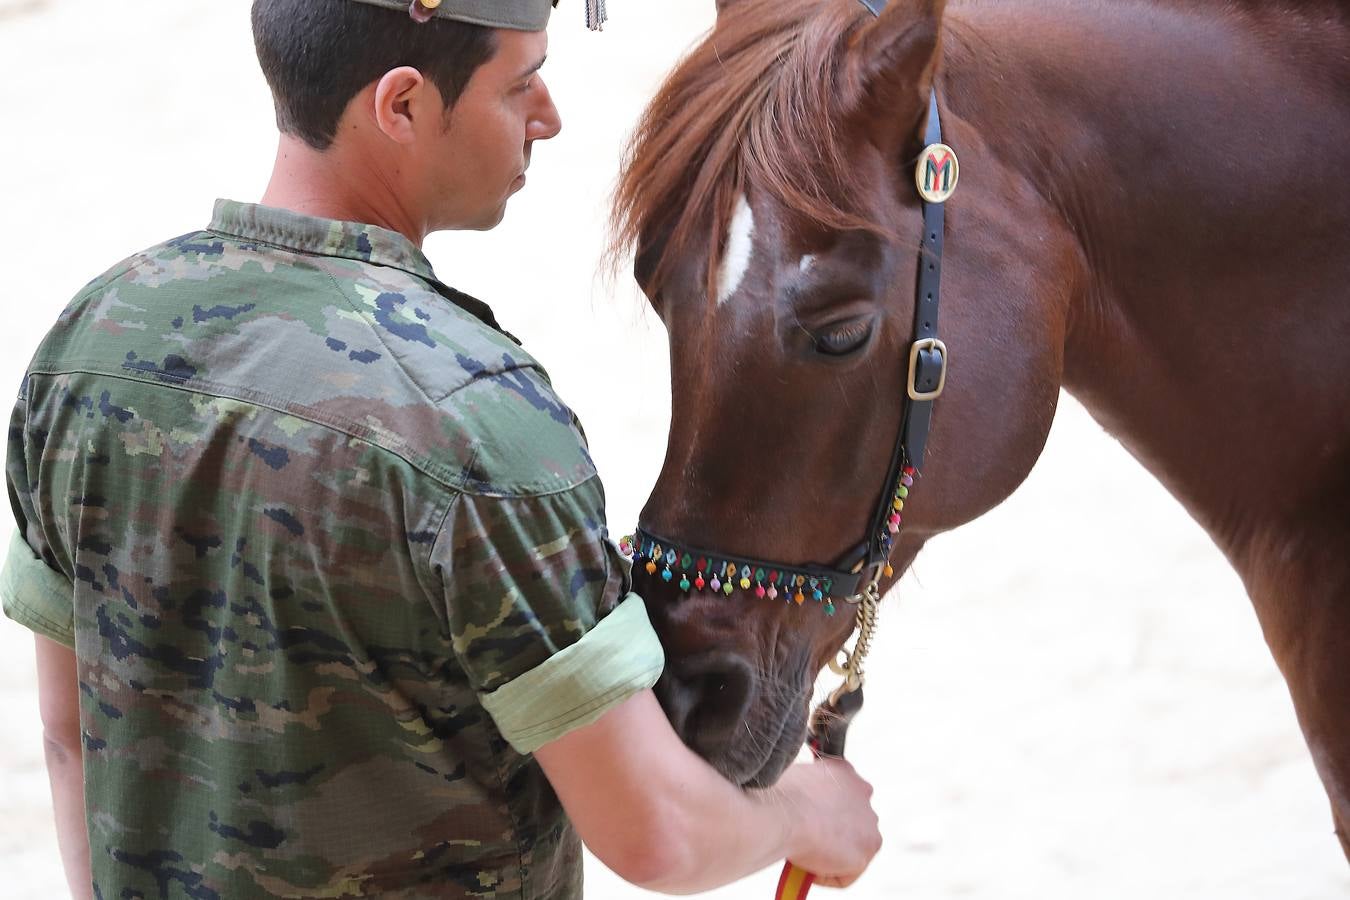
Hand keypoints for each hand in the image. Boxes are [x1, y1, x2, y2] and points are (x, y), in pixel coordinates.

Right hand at [771, 756, 881, 887]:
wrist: (785, 812)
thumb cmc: (779, 794)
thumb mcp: (794, 779)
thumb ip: (807, 788)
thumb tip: (797, 803)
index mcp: (844, 771)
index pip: (839, 795)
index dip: (821, 812)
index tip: (805, 820)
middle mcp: (863, 792)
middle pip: (850, 822)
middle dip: (832, 833)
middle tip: (805, 838)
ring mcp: (869, 822)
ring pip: (849, 848)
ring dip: (829, 854)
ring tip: (803, 850)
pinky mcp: (867, 849)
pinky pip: (845, 873)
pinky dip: (825, 874)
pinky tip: (807, 861)